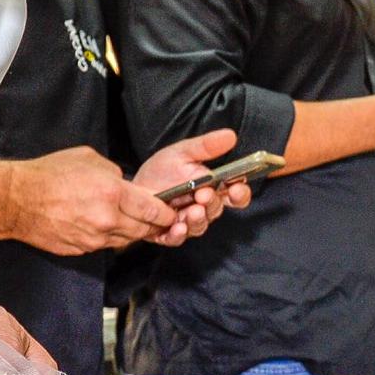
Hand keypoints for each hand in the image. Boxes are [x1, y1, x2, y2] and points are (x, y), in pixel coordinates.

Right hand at [5, 147, 178, 253]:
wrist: (16, 200)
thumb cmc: (49, 174)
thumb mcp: (89, 159)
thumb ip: (115, 173)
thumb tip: (127, 184)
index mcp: (113, 194)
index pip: (154, 210)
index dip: (166, 212)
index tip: (171, 210)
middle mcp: (107, 220)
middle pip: (144, 230)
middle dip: (154, 224)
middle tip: (157, 217)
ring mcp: (94, 238)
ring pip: (126, 240)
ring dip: (132, 231)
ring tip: (130, 220)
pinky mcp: (81, 249)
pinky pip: (105, 245)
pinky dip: (110, 237)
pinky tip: (104, 225)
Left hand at [133, 129, 252, 242]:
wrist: (134, 186)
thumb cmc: (161, 171)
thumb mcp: (182, 153)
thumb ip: (206, 146)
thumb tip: (230, 135)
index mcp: (212, 188)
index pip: (235, 195)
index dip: (240, 193)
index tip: (237, 187)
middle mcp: (203, 207)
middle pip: (216, 210)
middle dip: (212, 203)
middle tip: (204, 194)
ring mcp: (187, 222)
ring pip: (199, 225)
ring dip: (198, 219)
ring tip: (193, 210)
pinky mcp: (168, 234)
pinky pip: (176, 238)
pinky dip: (178, 234)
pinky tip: (177, 226)